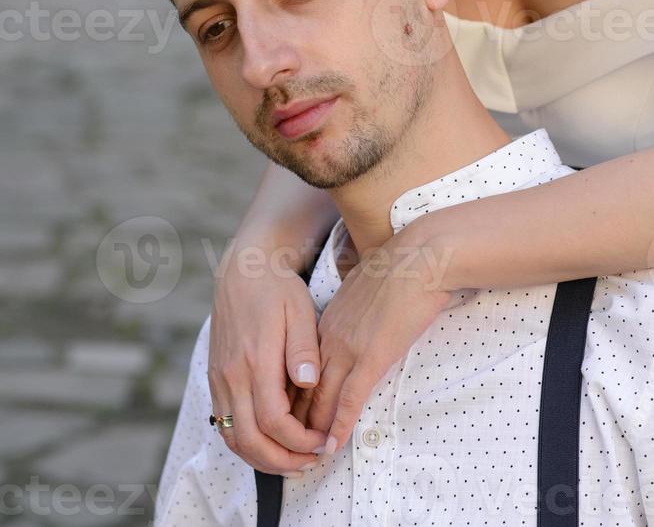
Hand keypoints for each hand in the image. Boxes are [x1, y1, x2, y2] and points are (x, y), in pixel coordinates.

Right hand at [208, 246, 327, 473]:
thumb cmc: (277, 289)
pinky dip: (247, 443)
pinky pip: (225, 424)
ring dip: (263, 458)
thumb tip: (309, 385)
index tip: (323, 442)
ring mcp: (220, 379)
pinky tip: (270, 442)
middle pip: (249, 441)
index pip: (273, 422)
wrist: (244, 270)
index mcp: (254, 361)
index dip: (299, 442)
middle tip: (311, 462)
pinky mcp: (216, 378)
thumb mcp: (299, 311)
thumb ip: (303, 350)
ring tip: (293, 460)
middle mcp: (231, 375)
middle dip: (282, 462)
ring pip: (233, 438)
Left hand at [291, 221, 452, 452]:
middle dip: (295, 422)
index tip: (290, 420)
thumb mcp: (364, 290)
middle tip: (290, 448)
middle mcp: (330, 338)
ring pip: (321, 399)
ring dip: (314, 432)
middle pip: (302, 389)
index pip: (300, 370)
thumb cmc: (399, 269)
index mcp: (326, 322)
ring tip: (308, 457)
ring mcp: (348, 347)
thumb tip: (360, 320)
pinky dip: (339, 425)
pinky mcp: (372, 356)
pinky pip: (349, 398)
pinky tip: (333, 445)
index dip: (293, 398)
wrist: (418, 257)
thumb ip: (354, 312)